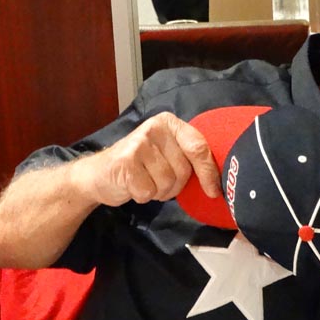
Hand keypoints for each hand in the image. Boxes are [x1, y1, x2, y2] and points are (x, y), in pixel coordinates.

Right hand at [80, 113, 220, 205]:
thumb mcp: (168, 153)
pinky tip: (134, 185)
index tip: (213, 191)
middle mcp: (155, 127)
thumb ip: (190, 156)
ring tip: (146, 181)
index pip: (199, 147)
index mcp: (170, 123)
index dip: (209, 172)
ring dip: (159, 191)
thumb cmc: (141, 165)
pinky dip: (143, 196)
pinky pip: (149, 191)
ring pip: (167, 183)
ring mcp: (138, 143)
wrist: (99, 173)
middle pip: (184, 170)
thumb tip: (220, 180)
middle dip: (175, 185)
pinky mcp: (125, 162)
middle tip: (159, 180)